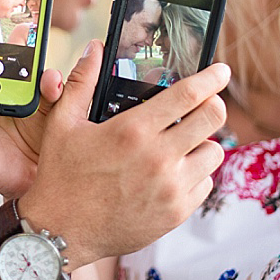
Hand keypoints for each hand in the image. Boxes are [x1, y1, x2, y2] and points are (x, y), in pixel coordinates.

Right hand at [18, 41, 229, 268]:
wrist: (59, 231)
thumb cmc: (60, 175)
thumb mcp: (63, 123)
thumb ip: (81, 82)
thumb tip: (95, 48)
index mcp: (133, 130)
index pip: (188, 95)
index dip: (211, 78)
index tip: (220, 70)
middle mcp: (158, 158)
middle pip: (213, 119)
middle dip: (214, 105)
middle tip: (205, 104)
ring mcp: (170, 188)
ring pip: (214, 153)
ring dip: (202, 143)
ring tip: (183, 143)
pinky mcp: (175, 213)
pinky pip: (205, 184)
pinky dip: (195, 174)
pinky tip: (173, 172)